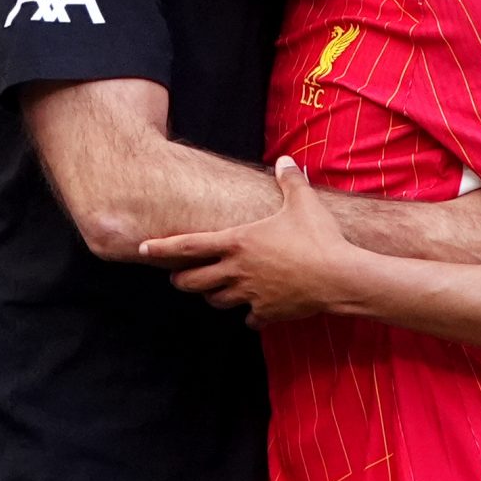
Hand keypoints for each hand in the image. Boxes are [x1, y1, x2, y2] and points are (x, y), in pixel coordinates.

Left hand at [139, 159, 361, 323]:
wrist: (338, 277)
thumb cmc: (318, 237)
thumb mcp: (303, 202)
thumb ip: (290, 181)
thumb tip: (286, 161)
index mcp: (238, 242)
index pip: (188, 246)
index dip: (161, 247)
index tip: (142, 248)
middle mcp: (236, 270)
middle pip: (192, 281)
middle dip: (181, 279)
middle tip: (179, 276)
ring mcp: (250, 294)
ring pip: (215, 301)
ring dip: (212, 295)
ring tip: (215, 290)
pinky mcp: (267, 312)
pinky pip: (249, 319)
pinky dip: (250, 315)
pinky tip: (256, 312)